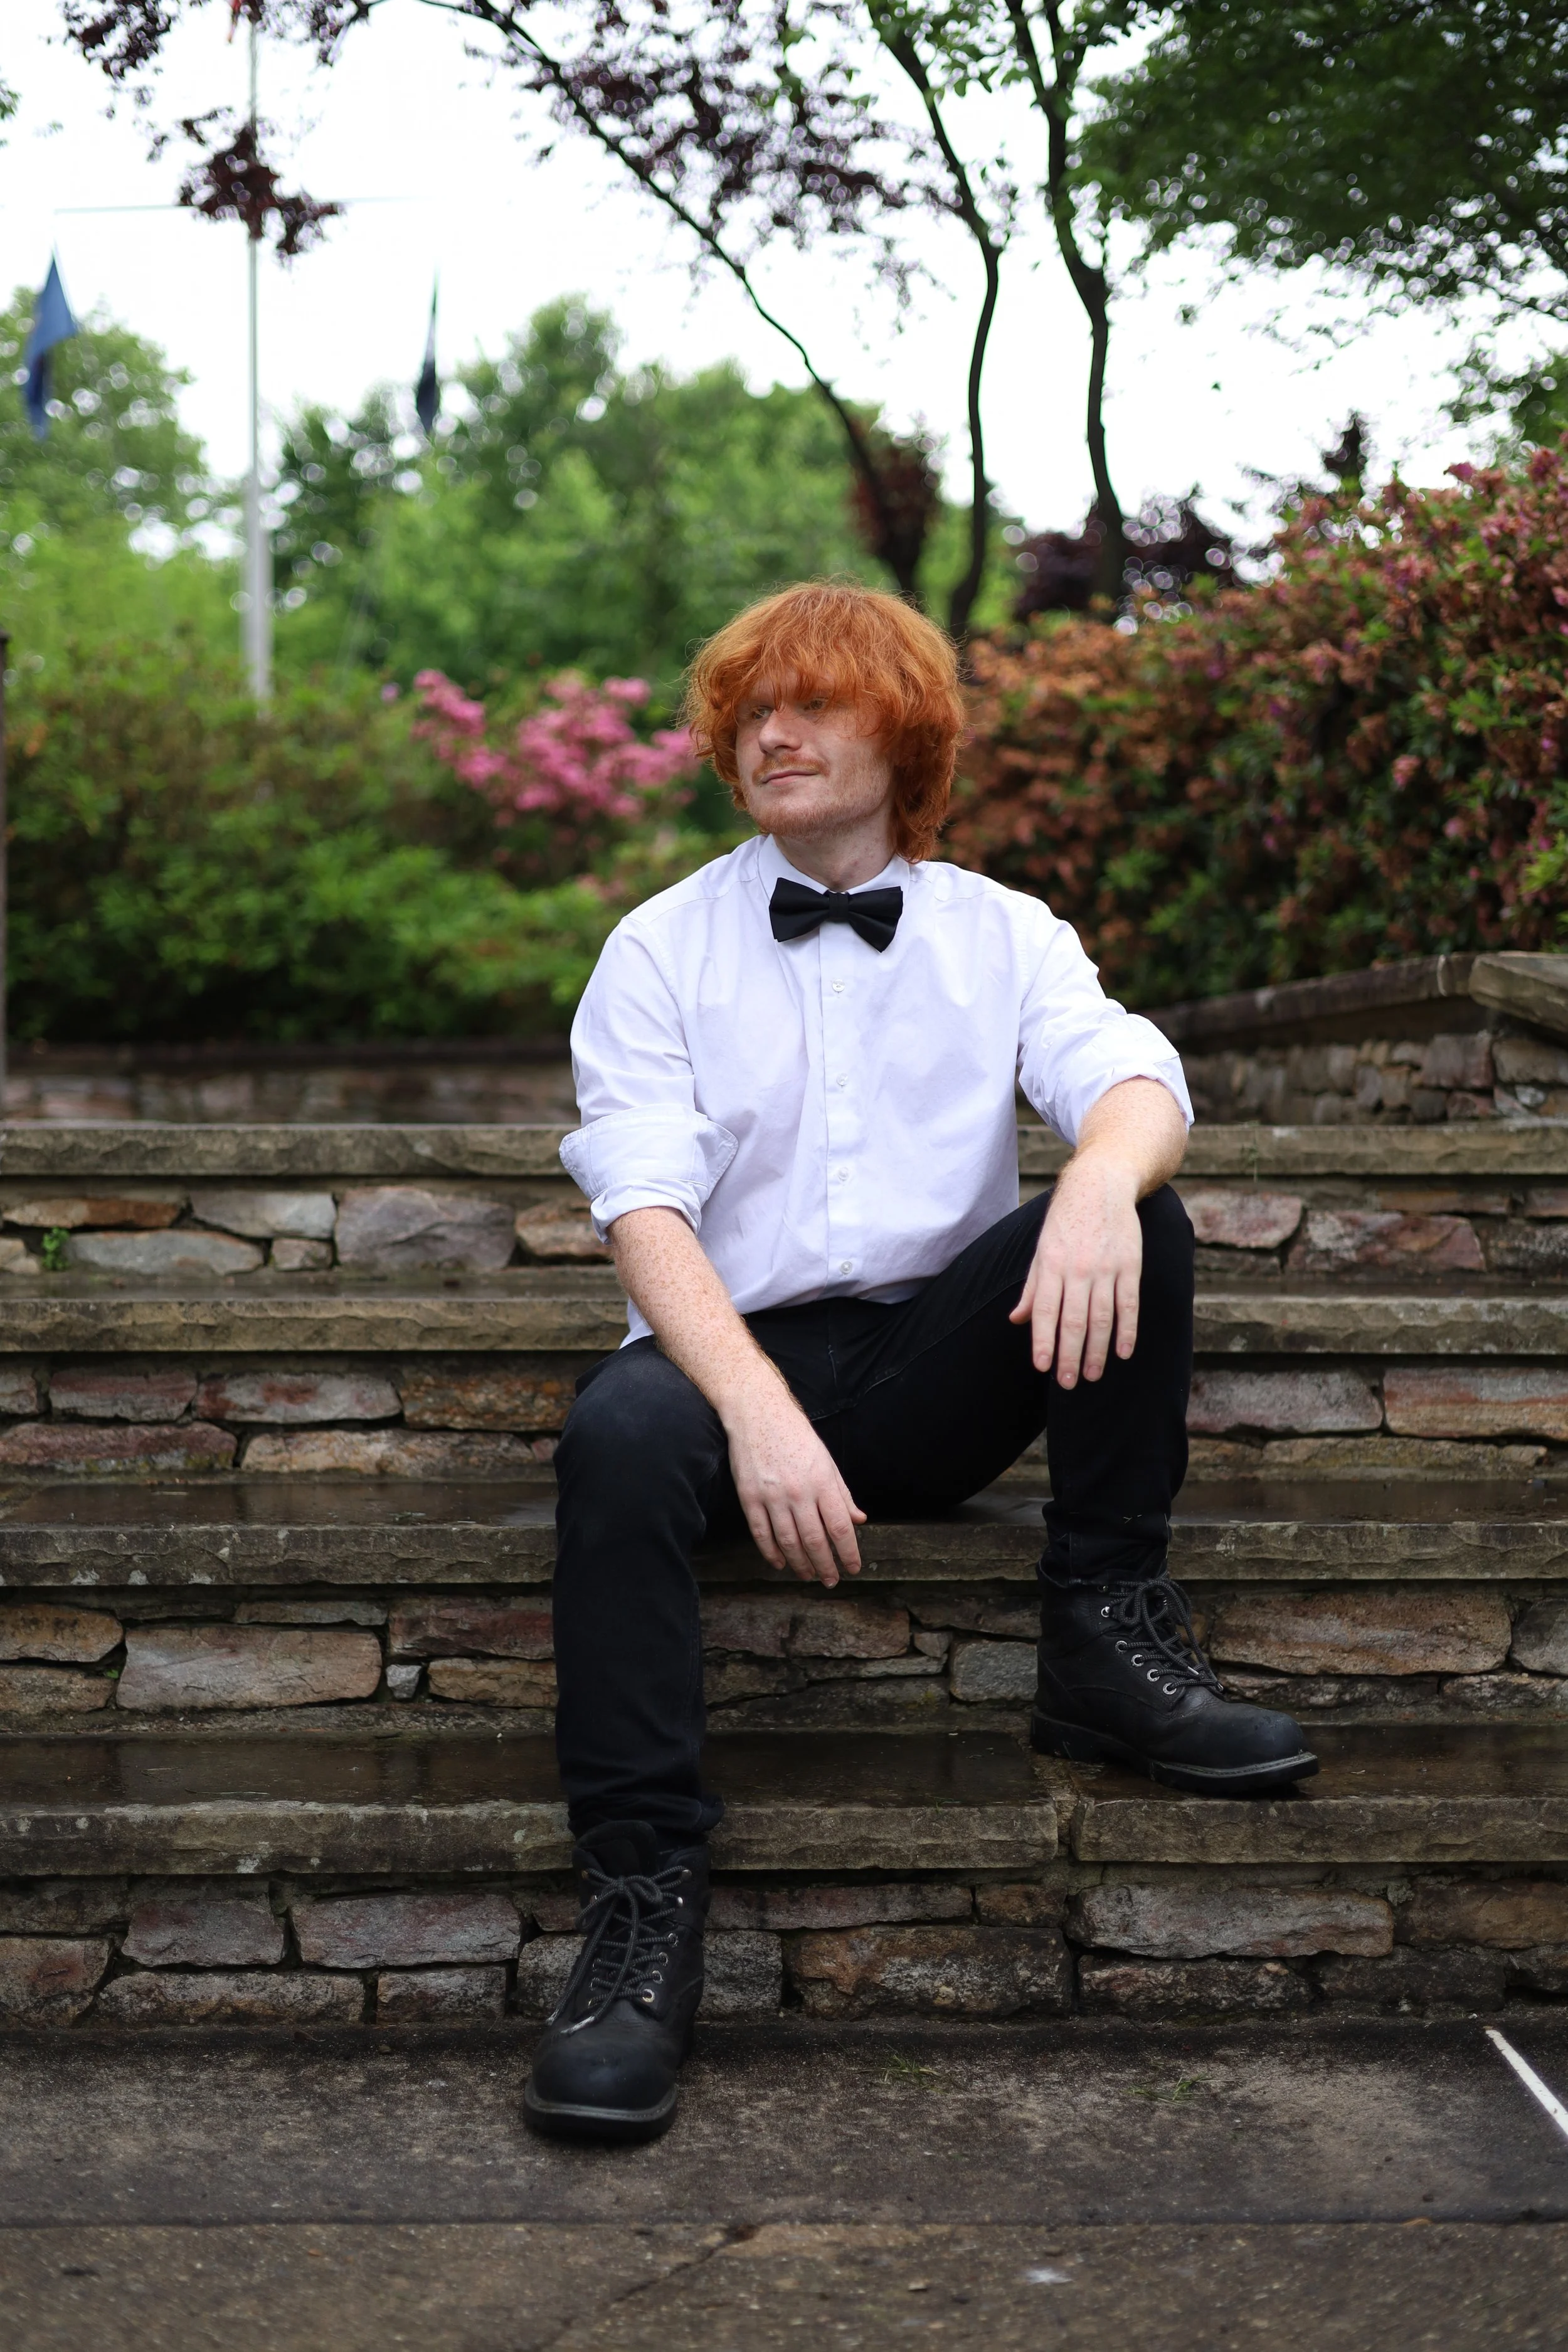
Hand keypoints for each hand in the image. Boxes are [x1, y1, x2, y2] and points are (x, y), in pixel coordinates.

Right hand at [723, 1375, 864, 1586]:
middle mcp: (799, 1492)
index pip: (840, 1527)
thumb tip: (859, 1520)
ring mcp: (772, 1496)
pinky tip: (780, 1563)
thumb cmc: (796, 1435)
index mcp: (823, 1481)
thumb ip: (842, 1493)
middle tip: (830, 1580)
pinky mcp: (749, 1497)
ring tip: (808, 1575)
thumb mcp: (826, 1461)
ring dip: (800, 1564)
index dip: (848, 1553)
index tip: (853, 1569)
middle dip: (825, 1566)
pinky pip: (761, 1533)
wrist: (757, 1412)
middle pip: (815, 1540)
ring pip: (789, 1542)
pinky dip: (771, 1553)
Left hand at [1010, 1148, 1142, 1387]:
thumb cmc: (1066, 1221)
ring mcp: (1105, 1268)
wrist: (1100, 1185)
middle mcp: (1077, 1269)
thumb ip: (1032, 1288)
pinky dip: (1127, 1330)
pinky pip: (1129, 1304)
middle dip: (1070, 1355)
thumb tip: (1016, 1319)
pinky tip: (1123, 1352)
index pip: (1045, 1311)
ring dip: (1098, 1350)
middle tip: (1068, 1382)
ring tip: (1093, 1375)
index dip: (1043, 1340)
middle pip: (1073, 1320)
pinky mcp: (1130, 1265)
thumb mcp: (1041, 1249)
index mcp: (1051, 1265)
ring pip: (1101, 1317)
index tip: (1042, 1367)